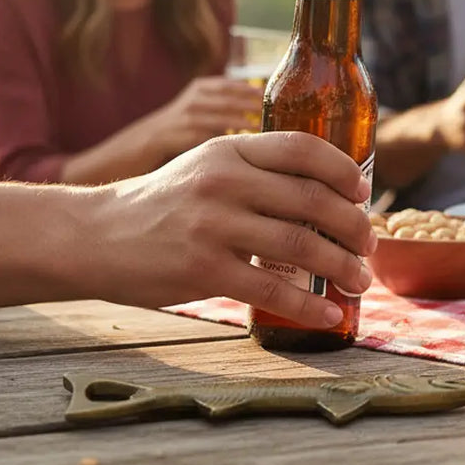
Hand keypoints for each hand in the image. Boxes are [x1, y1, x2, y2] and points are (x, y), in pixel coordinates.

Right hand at [0, 133, 375, 330]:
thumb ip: (257, 172)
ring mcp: (213, 226)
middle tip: (369, 246)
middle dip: (353, 227)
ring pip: (301, 246)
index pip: (303, 148)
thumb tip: (326, 196)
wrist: (95, 236)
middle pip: (312, 200)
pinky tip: (329, 315)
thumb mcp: (206, 167)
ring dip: (341, 267)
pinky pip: (272, 290)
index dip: (344, 170)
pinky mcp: (203, 270)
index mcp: (229, 149)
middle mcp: (224, 181)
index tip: (363, 193)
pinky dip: (309, 305)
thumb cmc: (163, 204)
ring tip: (359, 281)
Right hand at [147, 76, 263, 155]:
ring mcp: (187, 118)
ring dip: (242, 124)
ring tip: (259, 128)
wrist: (150, 136)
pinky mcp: (184, 136)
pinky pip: (209, 138)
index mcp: (200, 87)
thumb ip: (225, 100)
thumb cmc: (185, 120)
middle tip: (270, 114)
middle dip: (250, 107)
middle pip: (227, 101)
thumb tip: (261, 105)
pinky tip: (240, 144)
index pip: (228, 85)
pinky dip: (226, 140)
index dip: (248, 89)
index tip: (266, 95)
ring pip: (220, 120)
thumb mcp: (202, 101)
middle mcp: (193, 99)